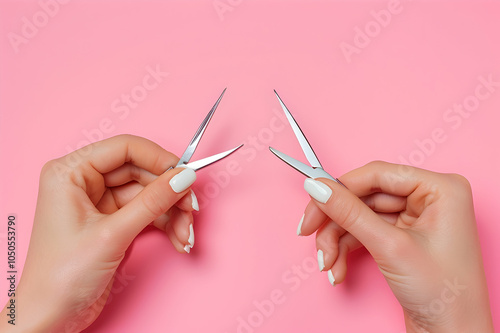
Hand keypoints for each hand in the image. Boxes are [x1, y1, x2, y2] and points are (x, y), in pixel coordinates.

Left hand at [0, 135, 198, 331]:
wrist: (52, 318)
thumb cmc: (62, 276)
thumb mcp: (113, 234)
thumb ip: (152, 202)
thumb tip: (183, 178)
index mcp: (71, 173)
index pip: (124, 148)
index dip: (158, 159)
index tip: (184, 175)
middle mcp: (85, 182)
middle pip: (142, 172)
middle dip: (170, 194)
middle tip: (191, 211)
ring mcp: (101, 203)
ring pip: (149, 194)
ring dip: (172, 213)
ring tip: (185, 235)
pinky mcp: (114, 221)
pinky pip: (148, 212)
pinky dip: (166, 224)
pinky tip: (178, 240)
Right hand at [300, 161, 493, 331]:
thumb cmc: (444, 295)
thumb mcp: (390, 247)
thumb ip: (350, 213)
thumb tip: (319, 188)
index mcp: (440, 189)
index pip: (378, 174)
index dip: (341, 187)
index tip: (313, 197)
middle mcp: (427, 199)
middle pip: (364, 197)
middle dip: (335, 223)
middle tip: (309, 232)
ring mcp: (414, 218)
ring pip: (360, 216)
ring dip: (337, 240)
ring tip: (327, 263)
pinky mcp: (401, 237)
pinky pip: (364, 232)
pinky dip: (347, 250)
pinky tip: (338, 269)